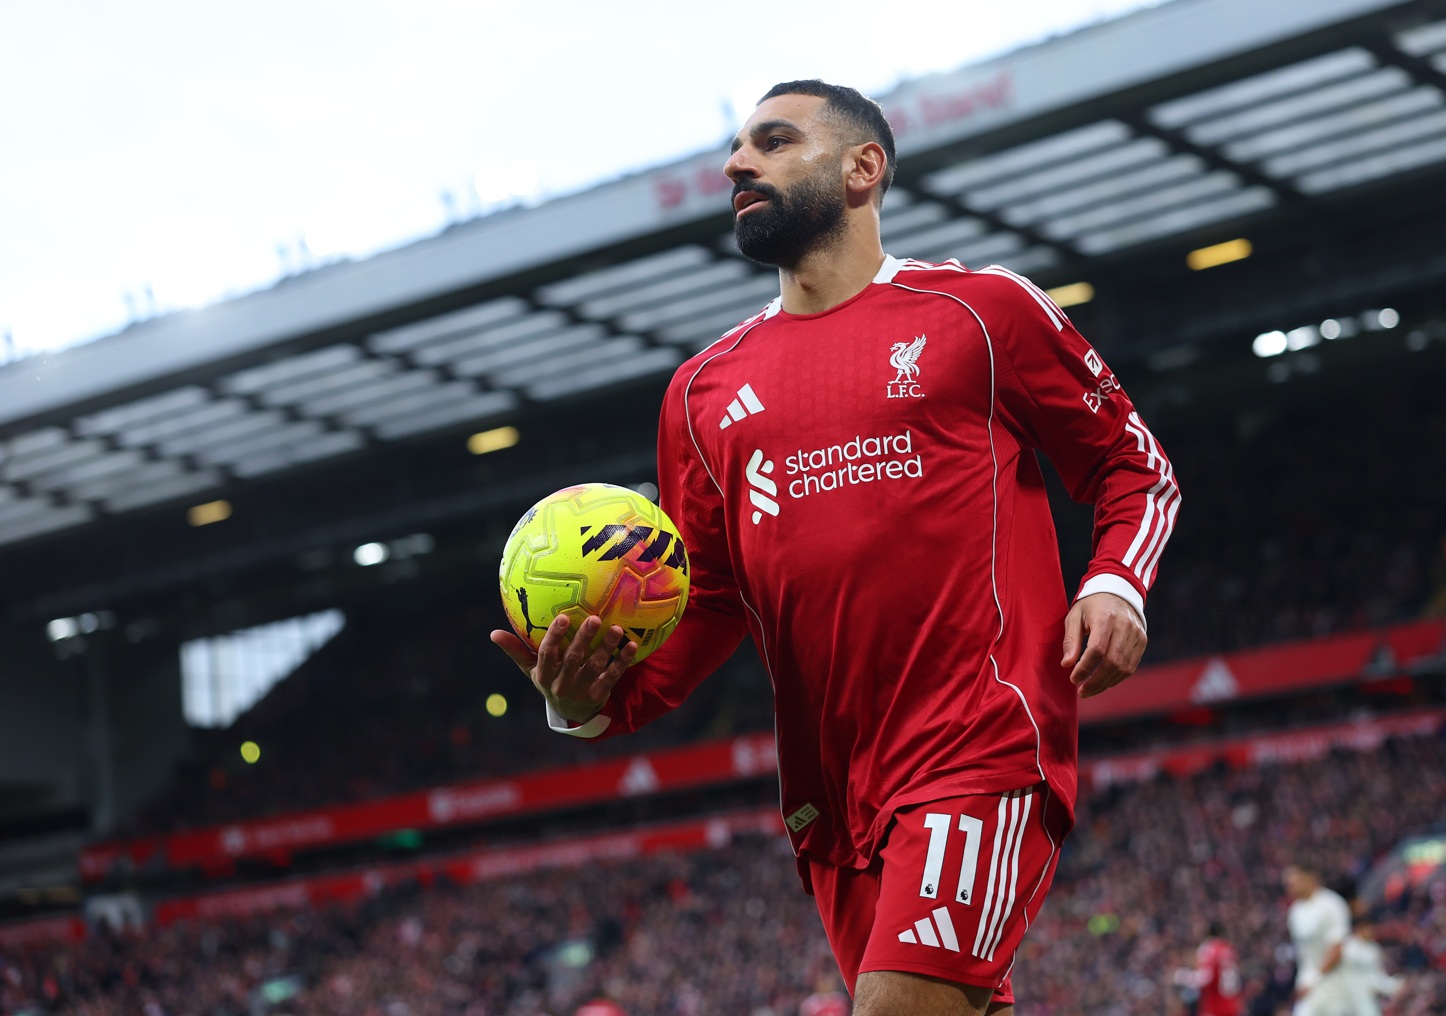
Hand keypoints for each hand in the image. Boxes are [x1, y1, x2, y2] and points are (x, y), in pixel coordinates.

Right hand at [491, 613, 637, 722]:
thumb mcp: (531, 670)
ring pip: (595, 668)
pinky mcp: (599, 696)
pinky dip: (622, 661)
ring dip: (606, 648)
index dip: (554, 638)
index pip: (546, 655)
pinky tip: (631, 645)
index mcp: (543, 676)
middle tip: (594, 618)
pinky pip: (613, 677)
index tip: (562, 617)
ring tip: (616, 629)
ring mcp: (581, 691)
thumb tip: (493, 633)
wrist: (571, 714)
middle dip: (583, 639)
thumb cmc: (549, 681)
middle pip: (573, 659)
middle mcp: (561, 685)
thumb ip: (515, 650)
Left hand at [1060, 592, 1146, 697]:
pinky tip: (1104, 682)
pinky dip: (1117, 678)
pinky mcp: (1142, 641)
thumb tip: (1066, 665)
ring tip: (1090, 690)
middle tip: (1082, 692)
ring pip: (1124, 667)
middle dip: (1096, 681)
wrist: (1117, 591)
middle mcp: (1124, 626)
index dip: (1085, 668)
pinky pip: (1131, 666)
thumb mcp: (1075, 616)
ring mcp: (1136, 634)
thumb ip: (1071, 640)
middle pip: (1112, 662)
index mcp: (1105, 617)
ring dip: (1106, 683)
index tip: (1073, 679)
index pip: (1097, 650)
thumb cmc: (1091, 606)